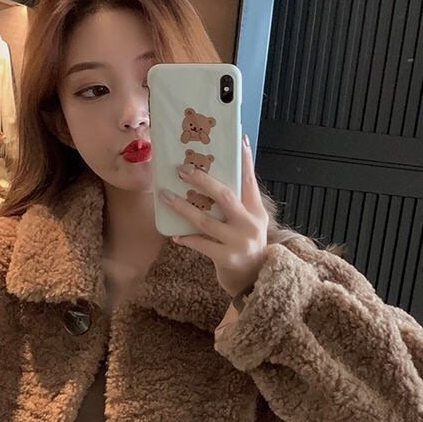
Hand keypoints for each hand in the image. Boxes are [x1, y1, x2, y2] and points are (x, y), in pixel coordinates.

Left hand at [158, 134, 267, 297]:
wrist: (253, 281)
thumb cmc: (245, 246)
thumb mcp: (249, 223)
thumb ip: (239, 204)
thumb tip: (218, 178)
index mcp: (257, 212)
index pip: (250, 181)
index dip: (244, 161)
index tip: (237, 140)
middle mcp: (250, 224)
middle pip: (225, 196)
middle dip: (202, 180)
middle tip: (182, 169)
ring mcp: (238, 242)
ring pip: (206, 220)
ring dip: (183, 207)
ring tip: (165, 196)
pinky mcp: (226, 258)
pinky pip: (201, 244)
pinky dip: (186, 238)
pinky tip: (174, 234)